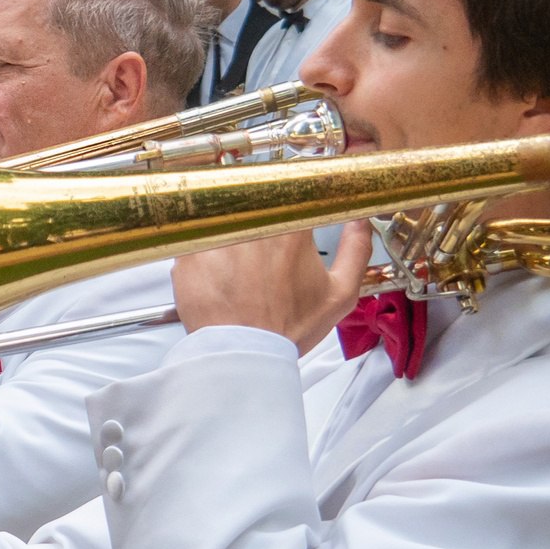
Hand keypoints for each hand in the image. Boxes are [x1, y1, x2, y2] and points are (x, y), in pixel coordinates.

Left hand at [171, 219, 372, 352]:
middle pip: (255, 202)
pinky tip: (216, 278)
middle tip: (261, 251)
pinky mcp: (188, 253)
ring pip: (224, 220)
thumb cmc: (289, 328)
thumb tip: (361, 222)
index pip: (294, 192)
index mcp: (291, 227)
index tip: (291, 214)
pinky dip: (204, 256)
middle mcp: (251, 224)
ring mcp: (215, 237)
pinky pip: (196, 243)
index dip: (292, 202)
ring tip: (237, 269)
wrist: (244, 356)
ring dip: (230, 236)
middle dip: (259, 220)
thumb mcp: (340, 295)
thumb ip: (356, 251)